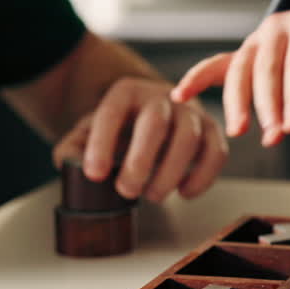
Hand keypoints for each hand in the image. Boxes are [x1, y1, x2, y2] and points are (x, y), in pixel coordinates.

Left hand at [52, 77, 227, 201]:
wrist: (153, 117)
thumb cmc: (120, 131)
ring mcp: (191, 112)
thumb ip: (73, 149)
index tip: (94, 175)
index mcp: (126, 92)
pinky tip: (184, 192)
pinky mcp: (212, 131)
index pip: (112, 113)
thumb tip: (74, 165)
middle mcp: (162, 96)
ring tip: (152, 196)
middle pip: (155, 124)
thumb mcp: (89, 133)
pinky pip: (216, 152)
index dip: (102, 144)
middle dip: (141, 162)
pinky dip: (202, 177)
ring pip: (189, 139)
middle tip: (126, 191)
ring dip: (170, 173)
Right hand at [170, 6, 289, 146]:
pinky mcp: (241, 54)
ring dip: (237, 102)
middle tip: (273, 136)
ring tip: (238, 131)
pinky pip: (216, 65)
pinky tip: (180, 95)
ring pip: (240, 70)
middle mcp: (276, 28)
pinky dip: (197, 78)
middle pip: (267, 68)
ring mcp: (254, 39)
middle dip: (268, 105)